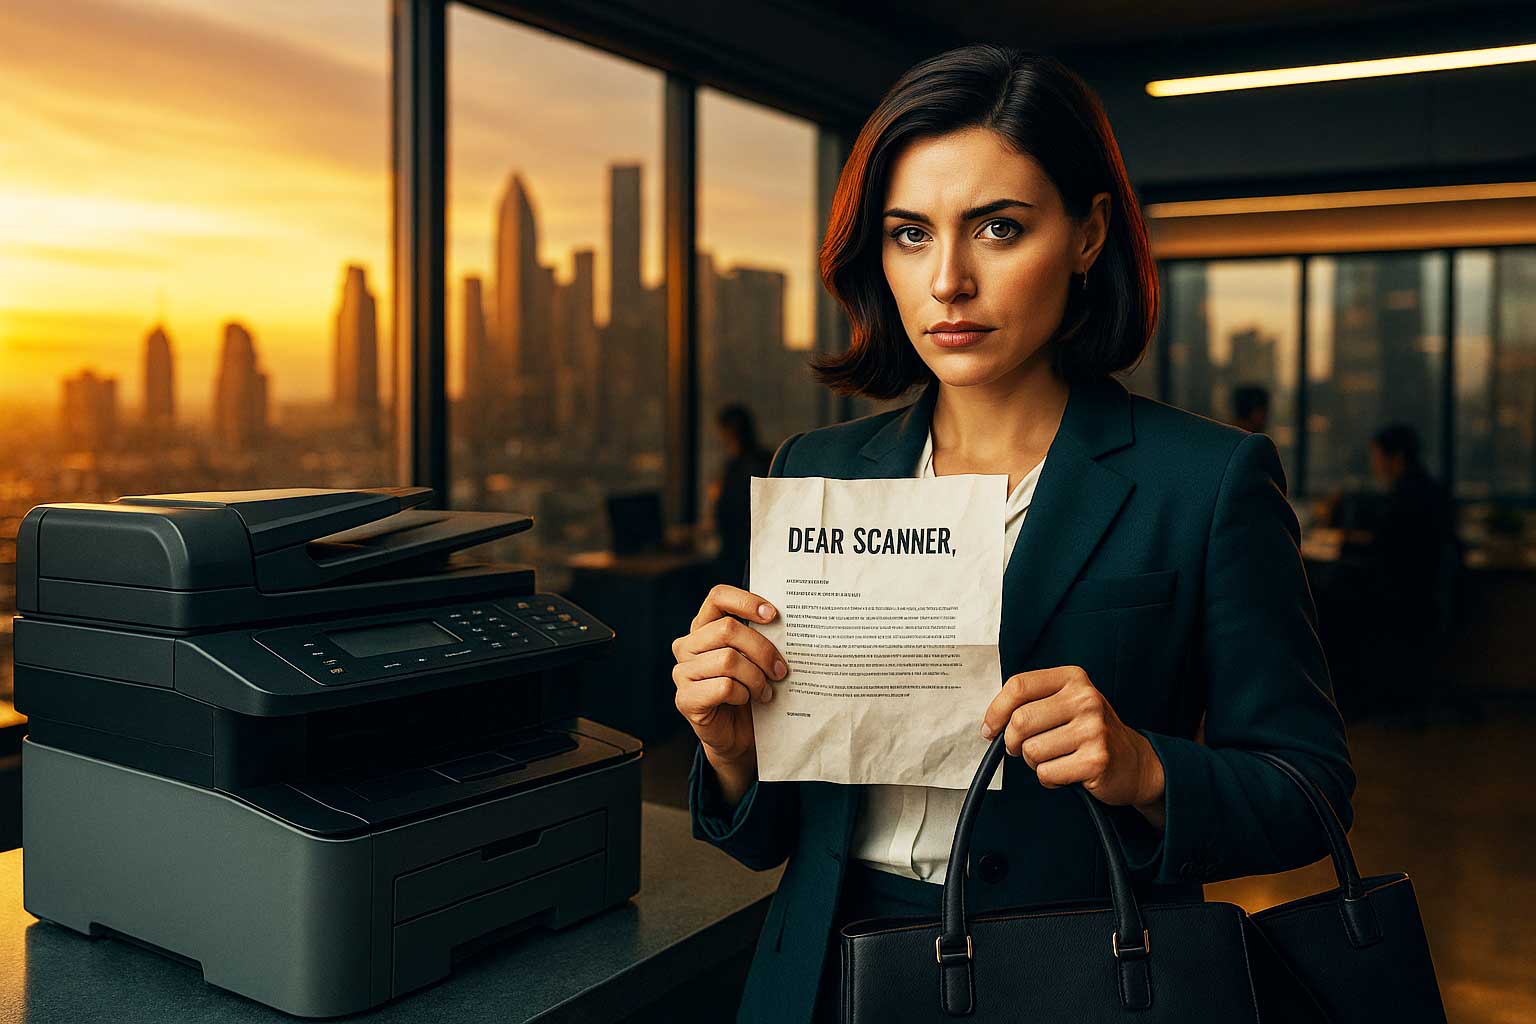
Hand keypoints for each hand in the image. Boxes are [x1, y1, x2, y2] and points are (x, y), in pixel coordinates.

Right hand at [671, 584, 786, 769]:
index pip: (718, 597)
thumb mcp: (755, 659)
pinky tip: (746, 700)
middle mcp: (687, 646)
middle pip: (728, 629)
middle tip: (781, 670)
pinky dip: (743, 694)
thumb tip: (786, 623)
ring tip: (766, 691)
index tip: (773, 615)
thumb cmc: (749, 690)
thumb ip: (759, 638)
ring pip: (728, 660)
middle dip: (762, 650)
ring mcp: (682, 672)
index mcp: (703, 628)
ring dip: (756, 678)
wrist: (738, 735)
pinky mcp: (685, 699)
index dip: (746, 601)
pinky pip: (723, 687)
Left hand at [980, 665, 1165, 825]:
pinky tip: (1067, 771)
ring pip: (1032, 751)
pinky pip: (1046, 773)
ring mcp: (1094, 729)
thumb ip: (1032, 703)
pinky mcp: (1096, 760)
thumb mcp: (1066, 703)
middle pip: (1020, 721)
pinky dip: (1049, 779)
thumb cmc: (1090, 732)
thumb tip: (991, 723)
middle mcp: (1086, 699)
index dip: (996, 710)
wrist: (1134, 762)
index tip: (990, 728)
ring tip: (1055, 758)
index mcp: (1073, 678)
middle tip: (1022, 748)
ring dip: (1034, 762)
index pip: (1019, 686)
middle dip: (1013, 742)